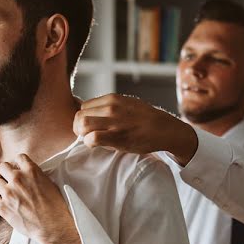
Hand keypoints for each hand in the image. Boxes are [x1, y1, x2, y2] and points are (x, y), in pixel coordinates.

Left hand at [0, 155, 74, 243]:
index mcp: (32, 171)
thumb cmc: (56, 207)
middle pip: (3, 166)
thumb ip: (37, 176)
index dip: (19, 164)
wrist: (53, 227)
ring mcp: (9, 193)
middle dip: (6, 173)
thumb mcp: (50, 184)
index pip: (19, 158)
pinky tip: (6, 206)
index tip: (19, 170)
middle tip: (10, 181)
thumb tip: (30, 174)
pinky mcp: (3, 207)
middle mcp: (18, 179)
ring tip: (9, 196)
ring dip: (1, 188)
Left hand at [73, 94, 198, 164]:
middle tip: (87, 135)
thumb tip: (91, 110)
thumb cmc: (145, 119)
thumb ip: (110, 105)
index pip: (84, 106)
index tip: (91, 126)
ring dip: (83, 135)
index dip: (84, 117)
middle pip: (78, 116)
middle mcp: (111, 108)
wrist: (164, 129)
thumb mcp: (127, 103)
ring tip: (92, 139)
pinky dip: (89, 143)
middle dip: (79, 127)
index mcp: (112, 98)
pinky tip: (97, 145)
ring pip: (81, 125)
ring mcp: (113, 122)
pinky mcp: (116, 137)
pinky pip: (91, 139)